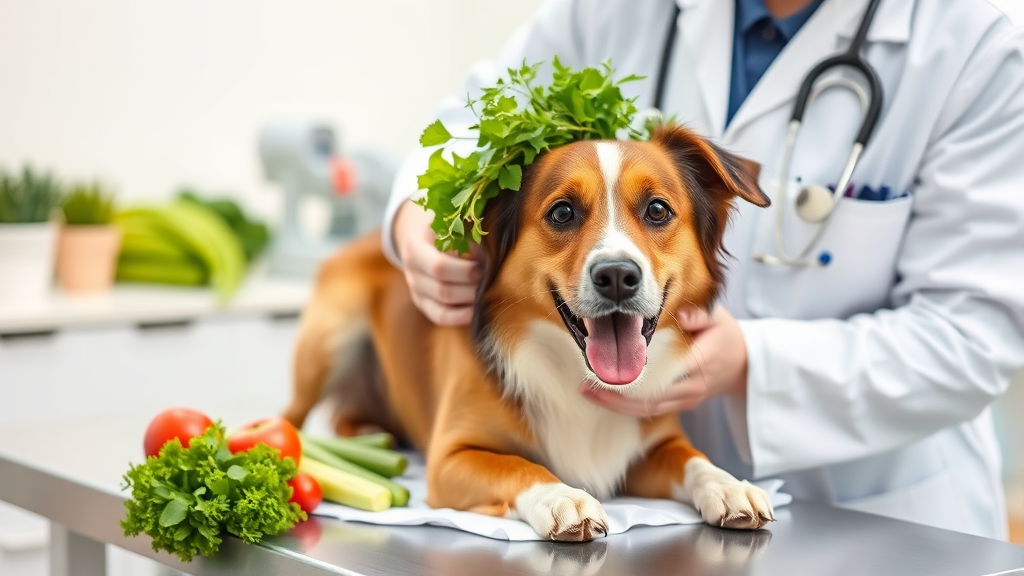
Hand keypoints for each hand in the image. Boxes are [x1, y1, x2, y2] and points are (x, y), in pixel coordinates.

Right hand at [393, 200, 481, 325]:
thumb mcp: (448, 219)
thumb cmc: (440, 222)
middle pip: (443, 290)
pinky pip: (440, 316)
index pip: (439, 267)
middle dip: (472, 287)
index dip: (465, 270)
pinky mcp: (424, 303)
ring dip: (469, 301)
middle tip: (492, 280)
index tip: (486, 264)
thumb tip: (490, 248)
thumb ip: (465, 231)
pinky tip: (477, 311)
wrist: (417, 232)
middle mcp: (412, 273)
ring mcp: (416, 290)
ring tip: (489, 291)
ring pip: (443, 306)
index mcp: (414, 249)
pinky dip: (460, 317)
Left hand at [580, 306, 747, 416]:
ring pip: (648, 408)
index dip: (634, 377)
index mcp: (701, 361)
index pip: (664, 374)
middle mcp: (693, 386)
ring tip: (587, 393)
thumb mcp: (718, 316)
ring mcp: (687, 398)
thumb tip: (680, 315)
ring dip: (617, 404)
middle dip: (616, 397)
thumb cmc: (726, 334)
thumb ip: (699, 314)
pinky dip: (627, 405)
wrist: (744, 363)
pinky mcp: (681, 404)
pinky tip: (605, 396)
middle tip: (585, 388)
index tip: (608, 370)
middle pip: (650, 399)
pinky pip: (652, 408)